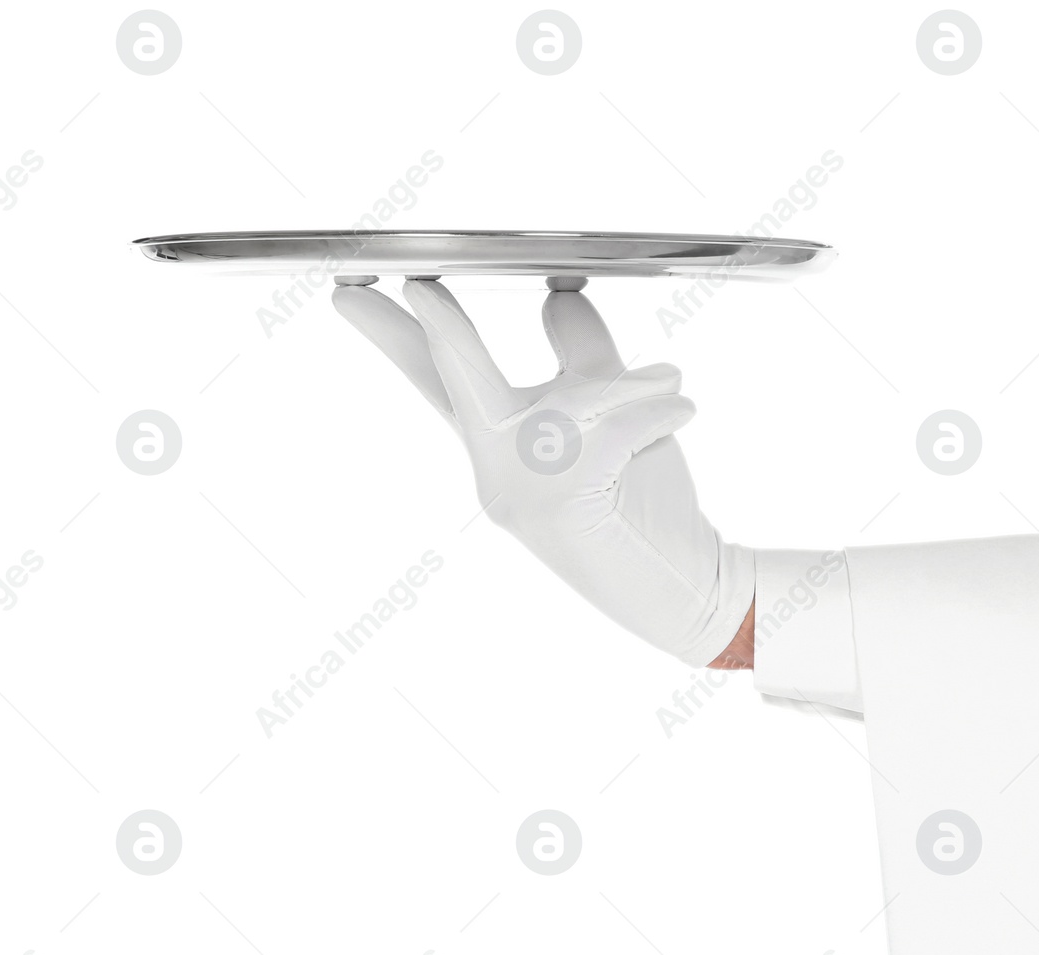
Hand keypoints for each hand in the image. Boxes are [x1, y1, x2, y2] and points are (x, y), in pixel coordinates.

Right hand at [334, 278, 753, 666]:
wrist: (687, 583)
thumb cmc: (647, 505)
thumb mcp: (615, 416)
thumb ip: (584, 357)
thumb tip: (557, 295)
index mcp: (498, 448)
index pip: (436, 383)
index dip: (395, 336)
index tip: (352, 293)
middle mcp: (496, 475)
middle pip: (461, 385)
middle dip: (445, 334)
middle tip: (418, 287)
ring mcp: (520, 497)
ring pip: (565, 403)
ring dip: (627, 387)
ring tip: (668, 390)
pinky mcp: (559, 509)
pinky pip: (609, 430)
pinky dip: (654, 410)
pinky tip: (679, 412)